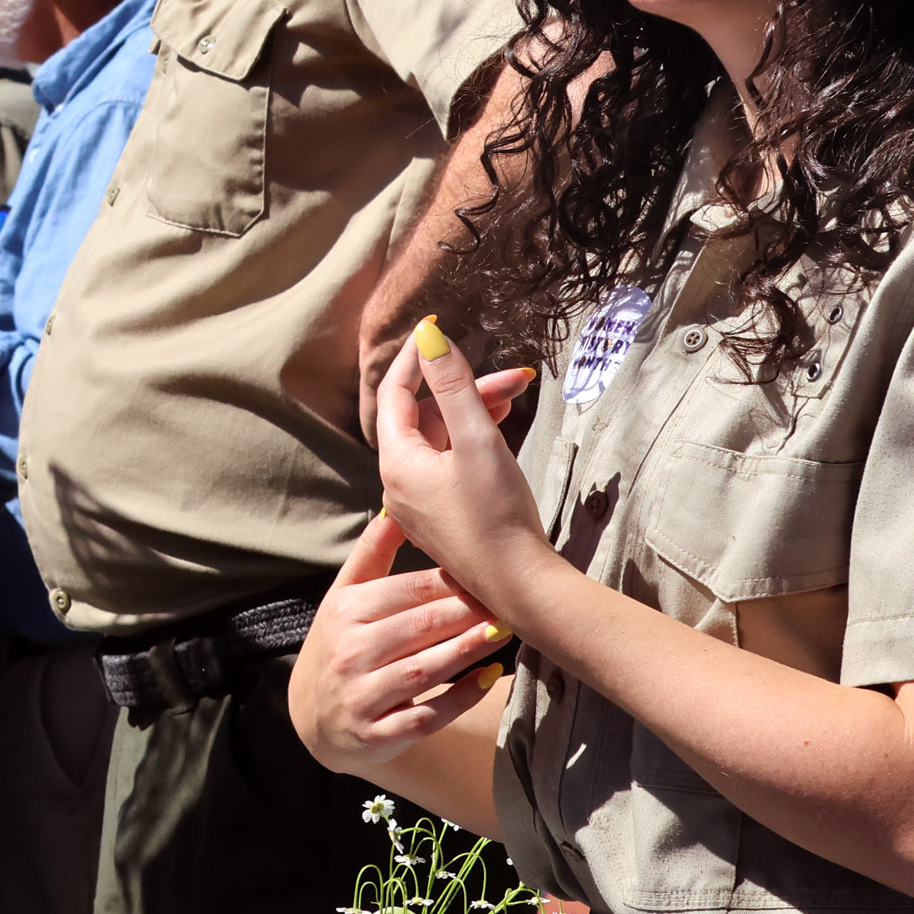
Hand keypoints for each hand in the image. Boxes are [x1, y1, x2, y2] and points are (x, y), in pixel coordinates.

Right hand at [287, 449, 522, 776]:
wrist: (313, 718)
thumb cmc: (338, 645)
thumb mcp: (343, 597)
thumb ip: (370, 554)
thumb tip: (396, 505)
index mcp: (346, 612)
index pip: (407, 591)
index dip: (452, 582)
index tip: (490, 570)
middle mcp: (350, 653)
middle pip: (419, 627)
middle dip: (467, 613)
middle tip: (509, 600)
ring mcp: (361, 696)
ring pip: (425, 669)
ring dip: (468, 650)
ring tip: (505, 631)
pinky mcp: (376, 735)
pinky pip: (427, 715)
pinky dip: (461, 698)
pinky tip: (490, 678)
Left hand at [376, 319, 553, 607]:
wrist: (520, 588)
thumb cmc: (498, 515)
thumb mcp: (477, 439)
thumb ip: (453, 385)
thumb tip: (428, 337)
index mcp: (398, 463)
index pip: (394, 393)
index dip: (415, 357)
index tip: (437, 326)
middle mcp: (400, 483)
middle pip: (425, 416)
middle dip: (466, 388)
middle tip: (515, 376)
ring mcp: (423, 503)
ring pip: (443, 440)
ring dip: (474, 412)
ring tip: (516, 396)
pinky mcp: (446, 517)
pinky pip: (451, 465)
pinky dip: (474, 440)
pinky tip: (501, 429)